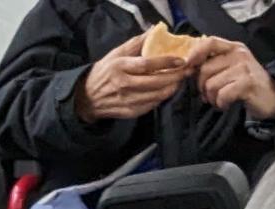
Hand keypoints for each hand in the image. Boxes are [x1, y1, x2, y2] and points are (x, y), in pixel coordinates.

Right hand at [75, 33, 191, 122]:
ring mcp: (128, 100)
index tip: (181, 60)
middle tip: (187, 70)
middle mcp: (124, 85)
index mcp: (120, 67)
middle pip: (156, 82)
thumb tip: (154, 31)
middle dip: (175, 76)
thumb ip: (136, 43)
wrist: (87, 97)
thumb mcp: (115, 53)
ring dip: (172, 88)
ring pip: (157, 95)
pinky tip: (167, 90)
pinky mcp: (130, 112)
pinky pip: (152, 105)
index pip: (147, 65)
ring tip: (179, 79)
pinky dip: (162, 97)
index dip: (166, 62)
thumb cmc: (104, 72)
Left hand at [186, 38, 274, 118]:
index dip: (195, 54)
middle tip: (208, 95)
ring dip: (211, 98)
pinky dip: (221, 103)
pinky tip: (226, 104)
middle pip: (205, 69)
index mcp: (234, 48)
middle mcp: (239, 54)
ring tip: (219, 100)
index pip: (209, 42)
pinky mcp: (247, 83)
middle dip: (202, 87)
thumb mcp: (233, 67)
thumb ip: (214, 63)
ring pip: (211, 84)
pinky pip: (221, 95)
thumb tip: (189, 68)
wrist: (272, 99)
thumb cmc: (248, 85)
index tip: (189, 68)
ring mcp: (244, 68)